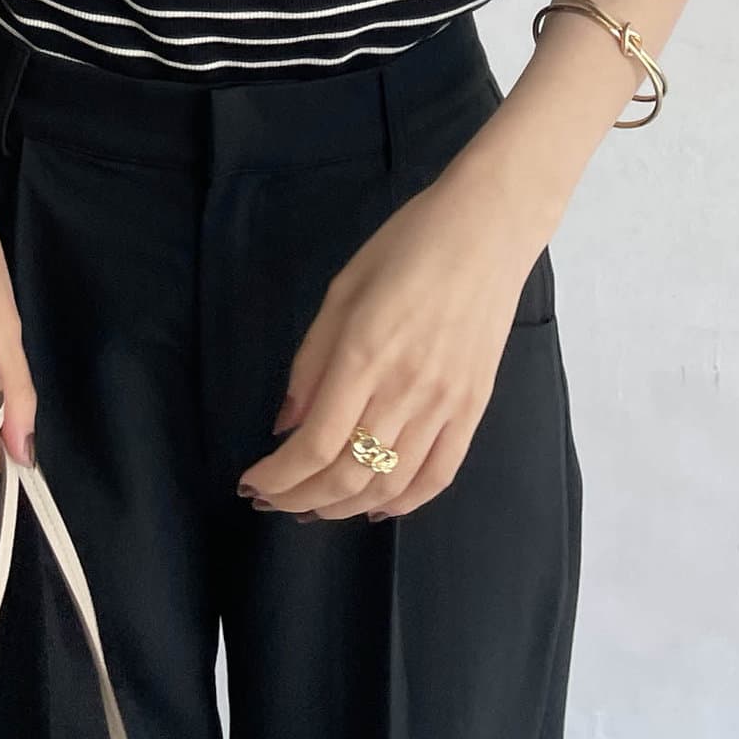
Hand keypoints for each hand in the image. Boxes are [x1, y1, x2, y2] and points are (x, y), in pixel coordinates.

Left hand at [236, 169, 535, 520]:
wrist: (487, 230)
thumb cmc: (407, 246)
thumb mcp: (342, 289)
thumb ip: (311, 360)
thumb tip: (286, 425)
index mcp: (363, 354)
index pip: (315, 445)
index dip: (278, 477)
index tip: (251, 483)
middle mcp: (404, 390)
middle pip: (347, 475)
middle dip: (299, 499)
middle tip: (271, 501)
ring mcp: (445, 404)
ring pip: (389, 485)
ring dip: (343, 508)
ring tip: (313, 507)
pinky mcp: (474, 408)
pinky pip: (438, 476)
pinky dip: (404, 503)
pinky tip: (375, 507)